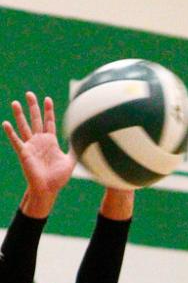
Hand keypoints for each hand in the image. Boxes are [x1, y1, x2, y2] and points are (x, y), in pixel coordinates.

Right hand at [3, 94, 75, 214]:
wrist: (48, 189)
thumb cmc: (58, 178)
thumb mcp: (70, 162)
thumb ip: (75, 151)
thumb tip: (85, 143)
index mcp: (50, 141)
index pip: (49, 121)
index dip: (48, 110)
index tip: (47, 99)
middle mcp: (39, 141)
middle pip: (35, 119)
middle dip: (33, 106)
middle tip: (29, 93)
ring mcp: (31, 146)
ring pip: (24, 126)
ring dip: (20, 115)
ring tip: (15, 103)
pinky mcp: (24, 153)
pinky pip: (16, 141)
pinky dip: (11, 133)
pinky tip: (6, 124)